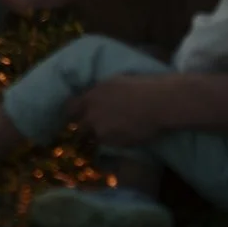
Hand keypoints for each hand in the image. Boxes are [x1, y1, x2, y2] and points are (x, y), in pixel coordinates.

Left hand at [66, 74, 186, 149]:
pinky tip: (124, 134)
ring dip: (100, 135)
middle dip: (85, 127)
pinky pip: (108, 144)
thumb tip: (93, 96)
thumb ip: (99, 92)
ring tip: (114, 130)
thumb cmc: (140, 86)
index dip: (73, 113)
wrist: (158, 103)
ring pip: (94, 137)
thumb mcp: (114, 82)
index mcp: (90, 97)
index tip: (77, 115)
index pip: (69, 108)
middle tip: (95, 126)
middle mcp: (92, 115)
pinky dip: (113, 141)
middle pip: (79, 127)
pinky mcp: (114, 143)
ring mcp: (102, 131)